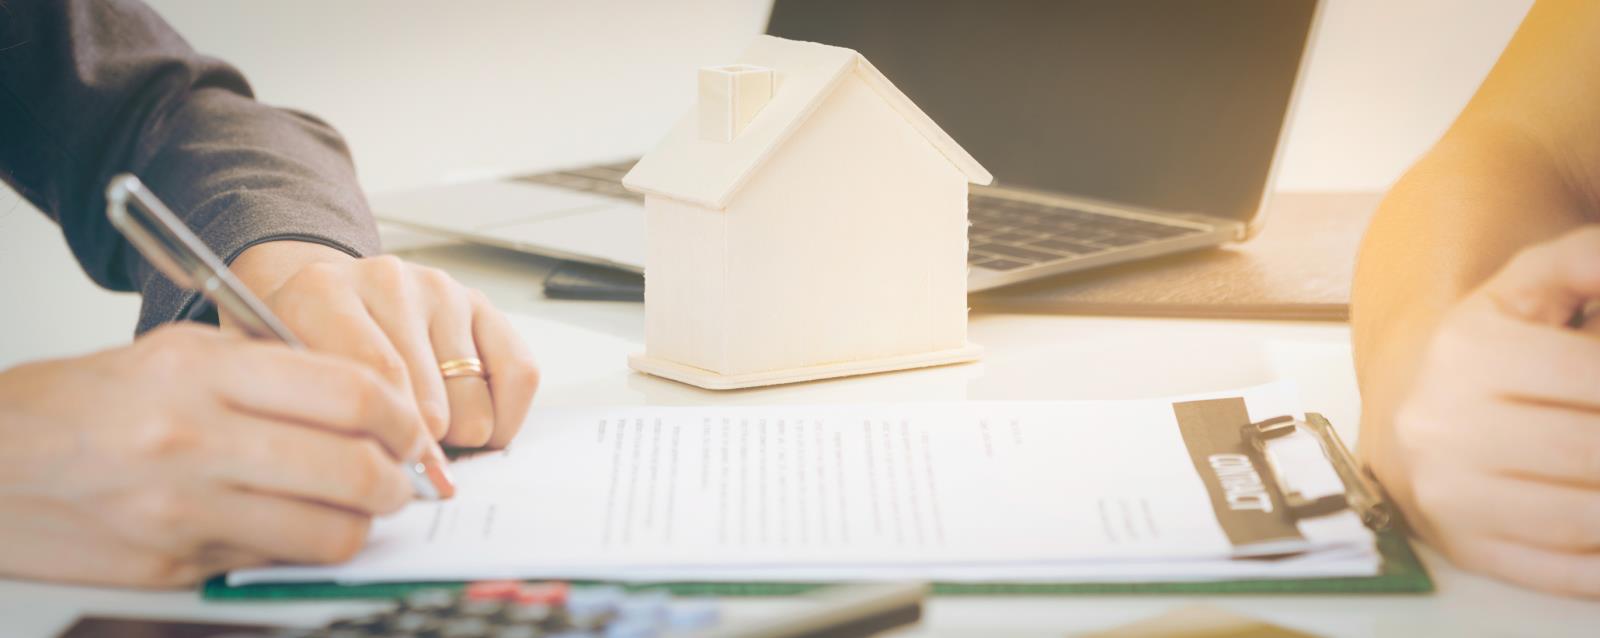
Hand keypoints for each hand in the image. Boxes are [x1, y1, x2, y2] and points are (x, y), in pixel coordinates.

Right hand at [0, 324, 431, 586]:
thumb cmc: (93, 400)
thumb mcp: (185, 353)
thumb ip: (278, 369)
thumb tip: (371, 399)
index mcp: (205, 374)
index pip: (354, 396)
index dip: (403, 419)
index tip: (411, 428)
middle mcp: (197, 441)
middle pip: (356, 472)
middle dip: (400, 480)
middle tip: (402, 476)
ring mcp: (185, 512)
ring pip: (330, 533)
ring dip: (364, 523)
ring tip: (359, 504)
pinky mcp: (175, 565)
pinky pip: (278, 562)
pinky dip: (303, 544)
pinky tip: (293, 520)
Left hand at [231, 243, 538, 448]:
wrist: (318, 300)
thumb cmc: (300, 353)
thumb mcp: (278, 384)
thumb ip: (316, 420)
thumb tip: (388, 479)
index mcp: (321, 293)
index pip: (375, 383)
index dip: (389, 446)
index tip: (387, 478)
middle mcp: (386, 280)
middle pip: (429, 403)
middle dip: (420, 451)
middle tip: (399, 462)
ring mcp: (439, 289)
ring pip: (473, 399)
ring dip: (458, 436)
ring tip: (426, 435)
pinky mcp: (481, 303)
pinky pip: (520, 374)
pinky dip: (504, 417)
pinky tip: (472, 424)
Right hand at [1381, 227, 1599, 596]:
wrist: (1406, 412)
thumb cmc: (1490, 349)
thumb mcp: (1525, 287)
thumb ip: (1580, 261)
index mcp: (1465, 350)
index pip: (1594, 377)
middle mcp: (1440, 424)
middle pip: (1593, 452)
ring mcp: (1447, 493)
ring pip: (1588, 518)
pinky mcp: (1461, 547)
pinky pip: (1564, 571)